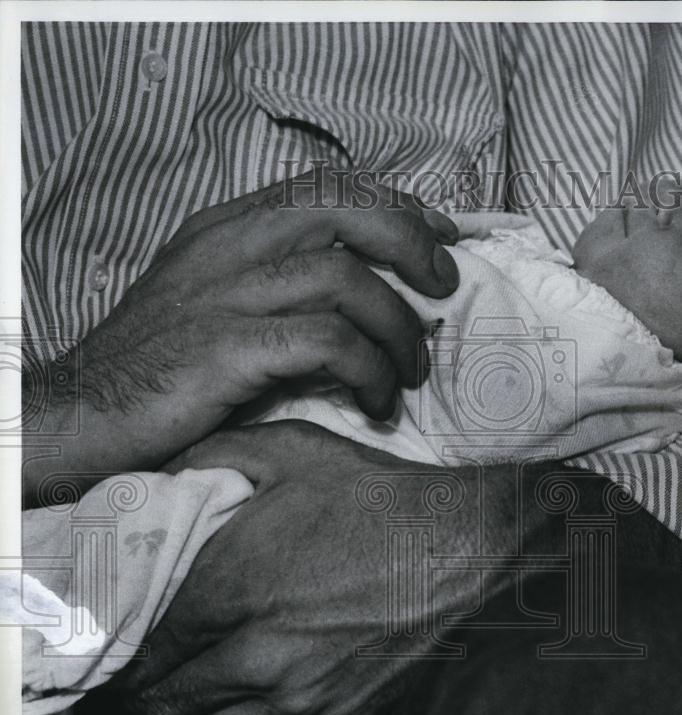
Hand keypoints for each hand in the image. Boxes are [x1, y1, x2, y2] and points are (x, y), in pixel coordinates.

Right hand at [23, 170, 458, 505]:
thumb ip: (279, 279)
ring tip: (411, 371)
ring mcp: (225, 294)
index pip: (328, 187)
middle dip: (411, 243)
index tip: (441, 237)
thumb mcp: (216, 298)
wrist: (86, 411)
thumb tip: (368, 286)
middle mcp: (229, 246)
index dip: (397, 205)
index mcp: (228, 227)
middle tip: (445, 287)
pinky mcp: (227, 348)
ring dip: (397, 329)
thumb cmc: (162, 363)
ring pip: (346, 280)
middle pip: (345, 211)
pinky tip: (378, 399)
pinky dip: (369, 371)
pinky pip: (328, 343)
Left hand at [110, 421, 523, 714]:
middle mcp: (258, 655)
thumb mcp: (294, 449)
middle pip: (171, 698)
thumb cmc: (377, 496)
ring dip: (195, 713)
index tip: (122, 644)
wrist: (462, 542)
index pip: (149, 645)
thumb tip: (164, 473)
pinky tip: (259, 696)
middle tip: (148, 672)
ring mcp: (302, 695)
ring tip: (195, 690)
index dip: (127, 648)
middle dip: (150, 687)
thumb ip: (214, 455)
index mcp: (234, 589)